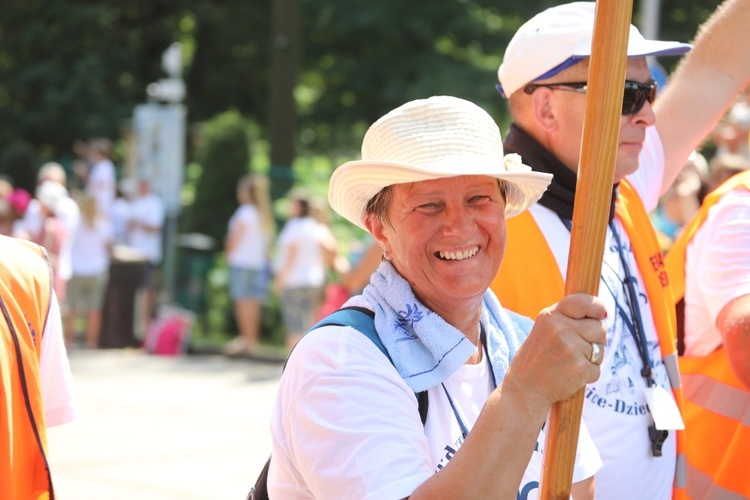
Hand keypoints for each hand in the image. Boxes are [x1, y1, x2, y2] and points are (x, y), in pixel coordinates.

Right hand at [504, 293, 606, 410]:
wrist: (524, 389)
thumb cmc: (536, 360)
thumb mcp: (544, 330)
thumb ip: (567, 319)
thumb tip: (602, 315)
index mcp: (550, 316)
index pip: (581, 302)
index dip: (597, 306)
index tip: (602, 313)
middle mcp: (560, 328)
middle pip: (599, 328)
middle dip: (596, 339)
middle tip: (577, 350)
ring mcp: (571, 347)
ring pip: (600, 350)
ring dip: (592, 359)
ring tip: (570, 363)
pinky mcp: (580, 367)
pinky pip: (597, 369)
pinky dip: (588, 375)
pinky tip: (571, 376)